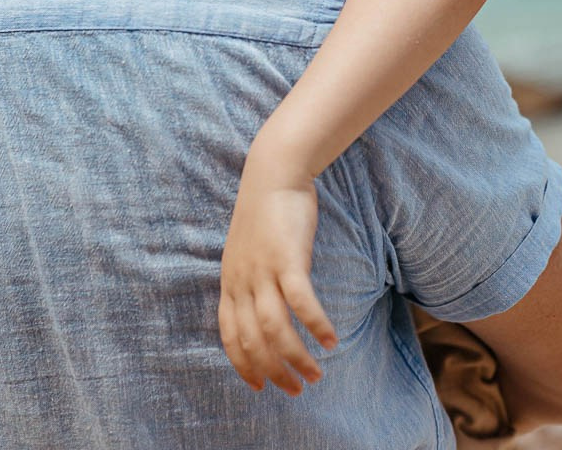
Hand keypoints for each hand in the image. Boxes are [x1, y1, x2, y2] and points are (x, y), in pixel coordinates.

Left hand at [218, 143, 336, 396]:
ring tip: (315, 375)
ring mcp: (263, 270)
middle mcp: (242, 280)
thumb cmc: (266, 210)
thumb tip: (260, 306)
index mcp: (230, 280)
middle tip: (296, 389)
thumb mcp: (246, 249)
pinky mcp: (288, 258)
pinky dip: (316, 326)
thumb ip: (249, 278)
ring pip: (276, 330)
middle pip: (254, 341)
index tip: (260, 387)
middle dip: (274, 372)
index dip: (243, 366)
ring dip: (296, 358)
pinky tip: (331, 341)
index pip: (230, 336)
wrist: (274, 171)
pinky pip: (301, 303)